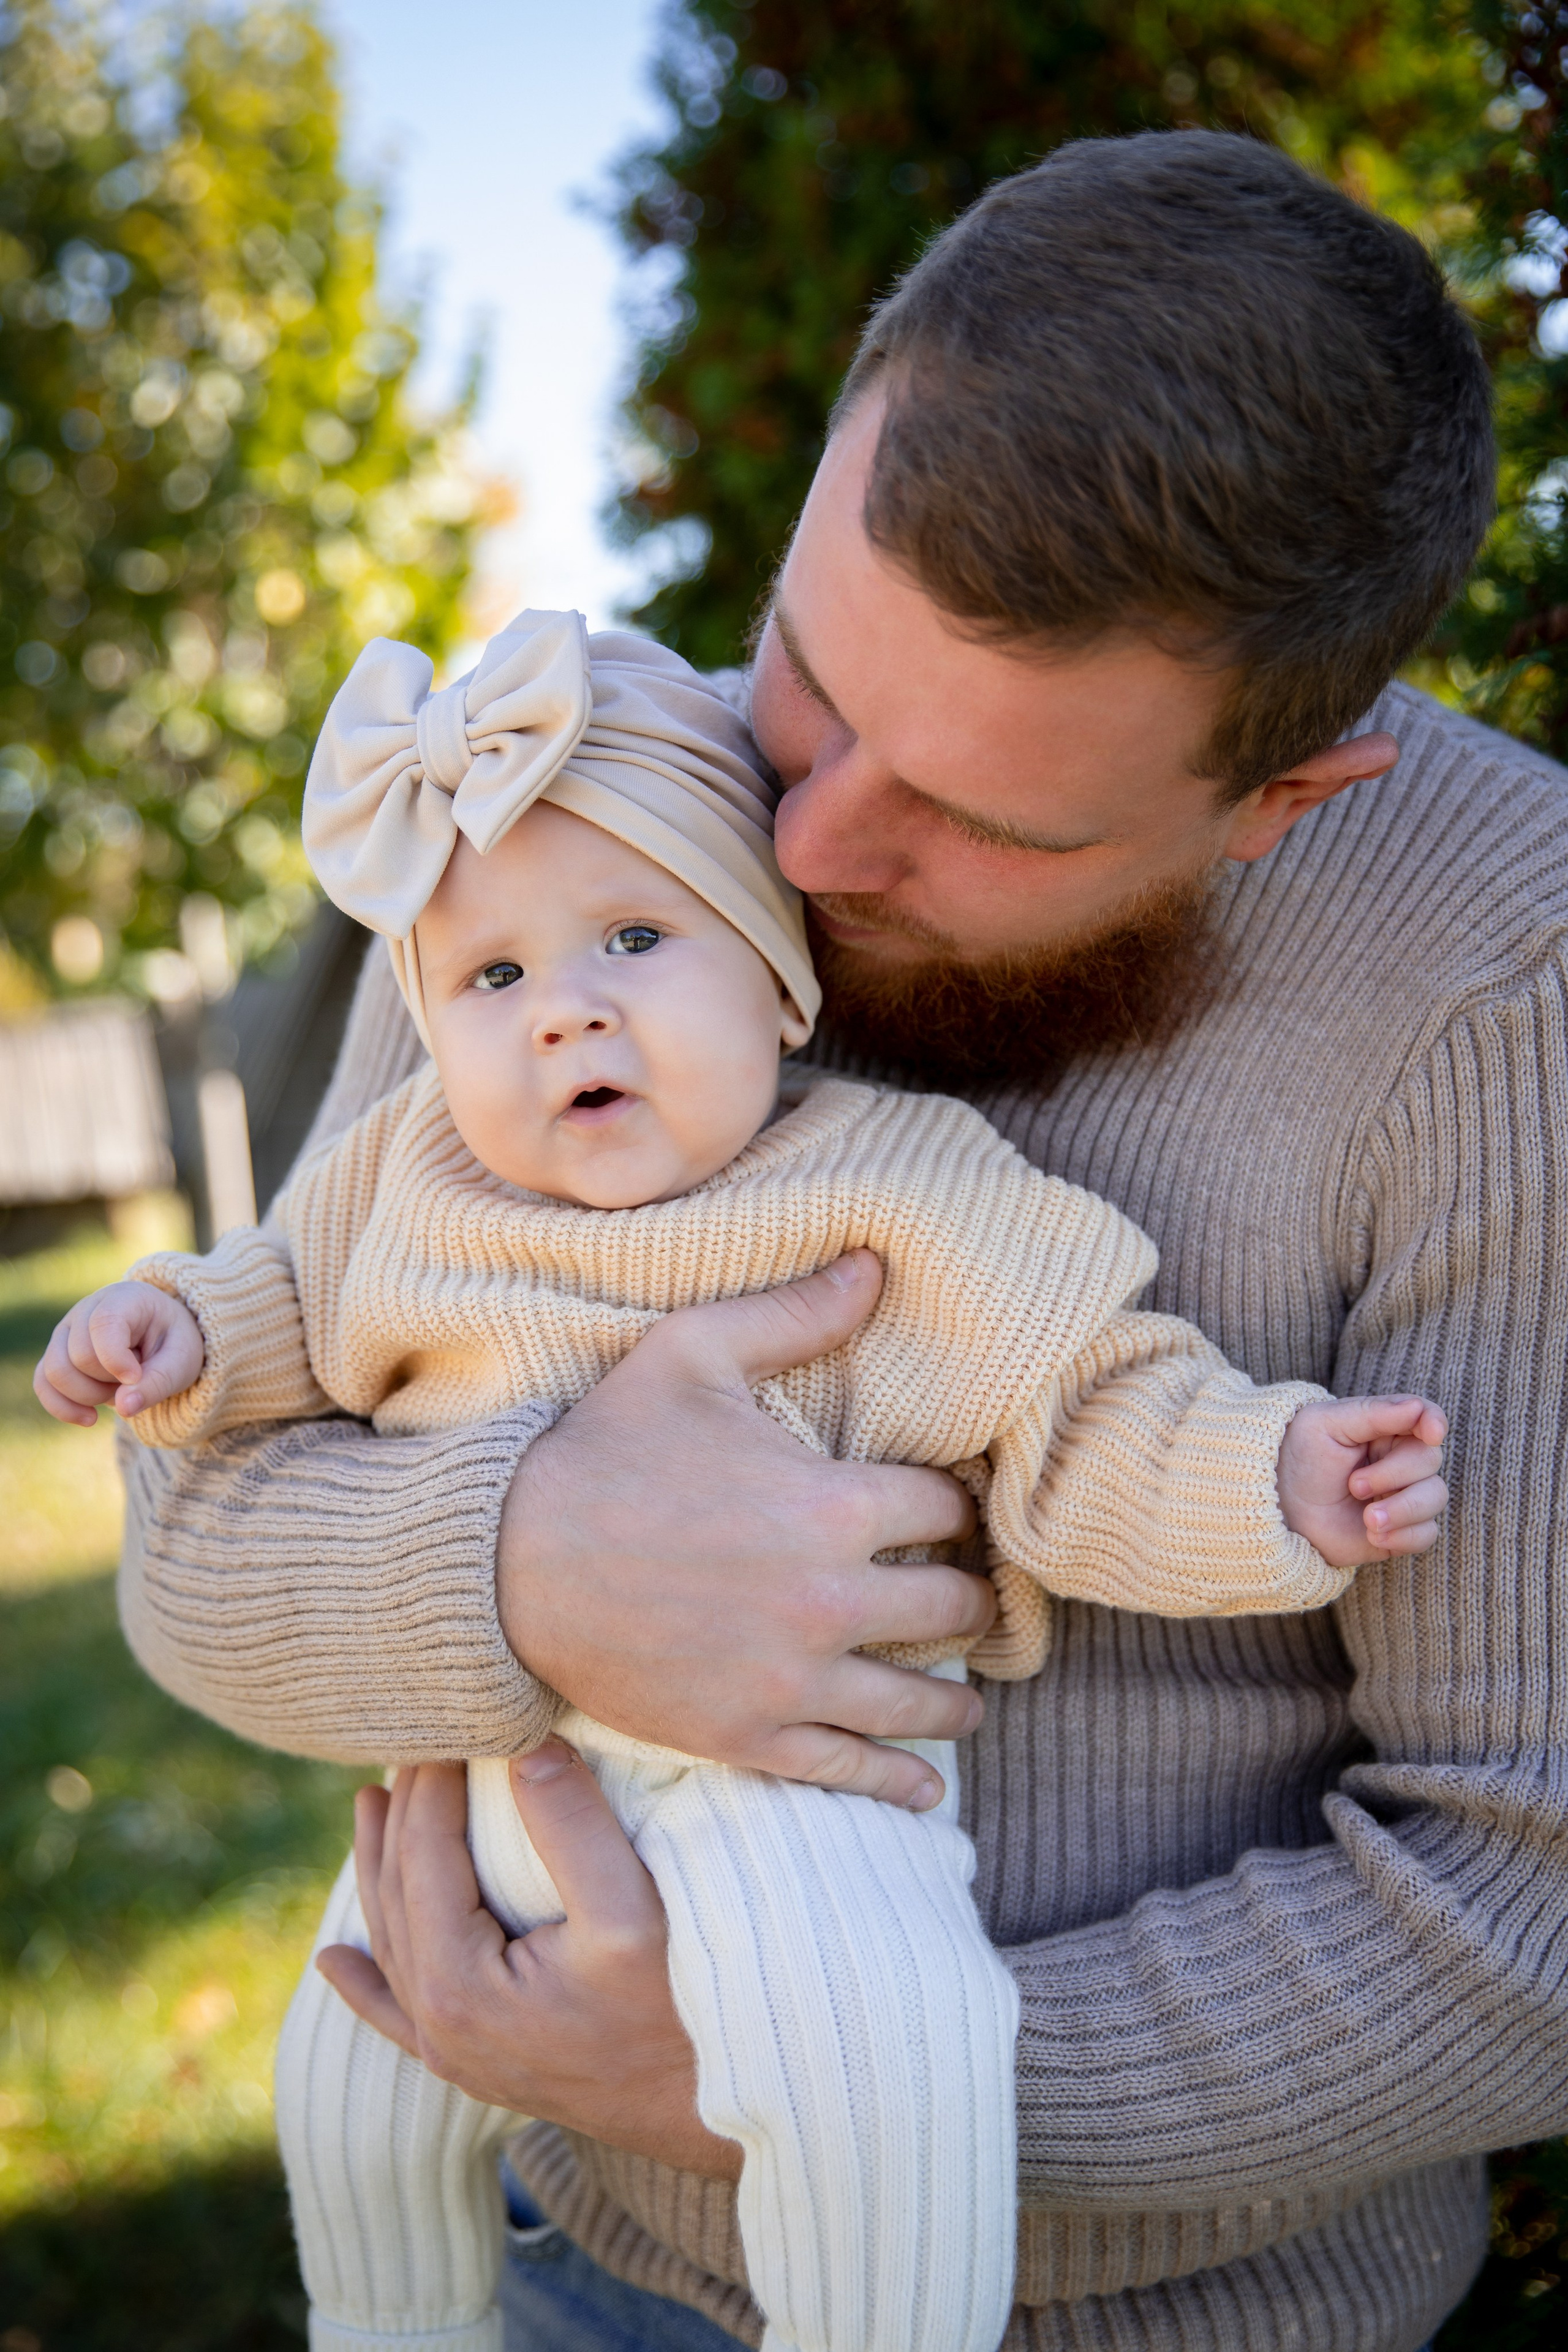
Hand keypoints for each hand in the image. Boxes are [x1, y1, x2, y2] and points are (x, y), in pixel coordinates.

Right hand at [34, 1281, 204, 1427]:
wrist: (162, 1339)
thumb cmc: (174, 1344)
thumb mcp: (181, 1361)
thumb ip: (157, 1382)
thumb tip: (124, 1409)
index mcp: (125, 1299)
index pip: (104, 1325)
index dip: (115, 1359)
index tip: (136, 1377)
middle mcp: (87, 1309)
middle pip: (79, 1356)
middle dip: (108, 1383)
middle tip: (135, 1381)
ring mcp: (66, 1331)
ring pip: (55, 1372)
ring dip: (88, 1396)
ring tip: (117, 1391)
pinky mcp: (56, 1354)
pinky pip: (43, 1383)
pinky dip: (63, 1407)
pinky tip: (90, 1418)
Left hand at [316, 1744, 740, 2179]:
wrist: (709, 2114)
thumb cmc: (678, 2012)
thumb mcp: (633, 1911)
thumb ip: (572, 1827)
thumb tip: (526, 1746)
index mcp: (459, 1983)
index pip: (425, 1855)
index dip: (431, 1781)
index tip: (445, 1721)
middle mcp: (439, 2024)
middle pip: (399, 1893)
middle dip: (404, 1812)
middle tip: (415, 1742)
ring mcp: (455, 2052)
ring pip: (394, 1942)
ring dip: (379, 1870)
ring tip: (371, 1808)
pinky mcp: (479, 2067)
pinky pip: (400, 2019)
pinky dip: (365, 1986)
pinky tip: (335, 1963)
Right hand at [496, 1249, 993, 1810]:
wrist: (506, 1563)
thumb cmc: (601, 1448)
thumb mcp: (692, 1353)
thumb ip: (795, 1312)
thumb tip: (877, 1261)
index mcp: (833, 1505)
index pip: (946, 1509)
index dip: (954, 1505)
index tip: (951, 1511)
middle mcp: (830, 1600)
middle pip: (950, 1606)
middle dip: (965, 1596)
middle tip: (967, 1596)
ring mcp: (791, 1680)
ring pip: (916, 1698)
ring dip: (955, 1695)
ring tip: (970, 1695)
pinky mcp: (748, 1736)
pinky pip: (848, 1770)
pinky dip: (899, 1781)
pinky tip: (929, 1785)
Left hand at [1277, 1394, 1447, 1566]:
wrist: (1282, 1510)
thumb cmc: (1299, 1460)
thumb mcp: (1323, 1425)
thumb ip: (1372, 1413)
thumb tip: (1417, 1408)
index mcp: (1384, 1426)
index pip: (1425, 1415)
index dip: (1434, 1421)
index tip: (1432, 1433)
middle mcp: (1400, 1459)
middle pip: (1429, 1459)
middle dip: (1394, 1474)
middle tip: (1354, 1485)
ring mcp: (1404, 1494)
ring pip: (1435, 1496)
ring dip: (1401, 1509)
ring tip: (1368, 1520)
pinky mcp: (1402, 1528)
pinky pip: (1426, 1533)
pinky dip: (1403, 1536)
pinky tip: (1373, 1536)